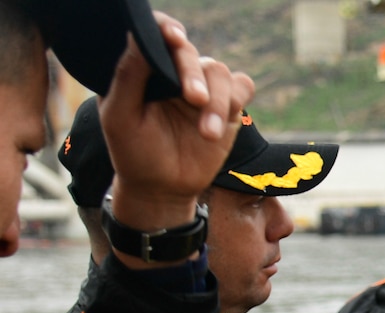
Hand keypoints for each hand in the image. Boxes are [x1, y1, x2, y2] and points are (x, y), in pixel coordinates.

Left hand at [99, 12, 254, 235]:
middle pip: (191, 54)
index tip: (174, 39)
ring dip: (218, 102)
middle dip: (194, 75)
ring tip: (208, 133)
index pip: (156, 34)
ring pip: (220, 73)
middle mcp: (174, 72)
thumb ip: (128, 76)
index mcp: (144, 68)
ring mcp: (203, 88)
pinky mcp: (228, 107)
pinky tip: (220, 127)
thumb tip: (138, 35)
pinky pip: (243, 87)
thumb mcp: (120, 116)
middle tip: (195, 100)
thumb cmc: (133, 152)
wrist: (162, 189)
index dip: (167, 29)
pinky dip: (236, 101)